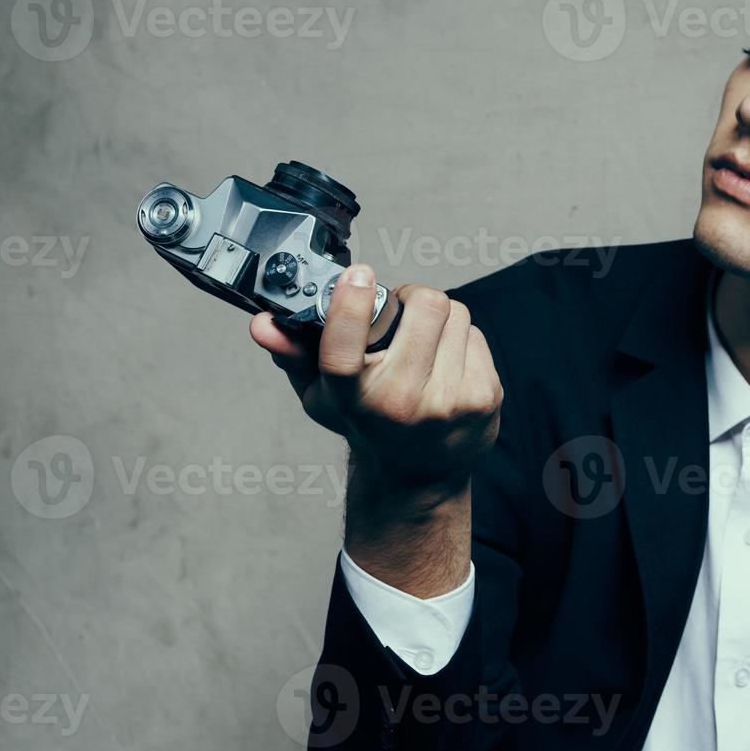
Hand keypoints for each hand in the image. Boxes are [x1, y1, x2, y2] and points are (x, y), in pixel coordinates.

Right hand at [250, 263, 502, 502]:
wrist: (418, 474)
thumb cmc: (365, 422)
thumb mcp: (321, 395)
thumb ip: (293, 353)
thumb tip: (264, 324)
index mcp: (353, 399)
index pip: (343, 350)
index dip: (349, 306)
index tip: (356, 276)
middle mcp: (402, 402)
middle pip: (425, 306)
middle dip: (412, 299)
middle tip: (400, 315)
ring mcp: (449, 402)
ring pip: (455, 314)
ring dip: (437, 319)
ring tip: (422, 344)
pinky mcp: (485, 398)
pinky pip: (476, 335)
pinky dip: (460, 340)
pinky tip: (445, 364)